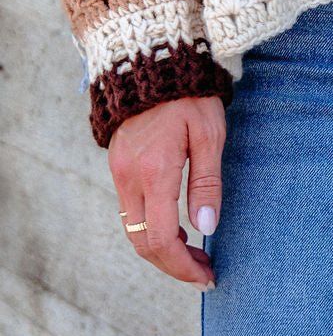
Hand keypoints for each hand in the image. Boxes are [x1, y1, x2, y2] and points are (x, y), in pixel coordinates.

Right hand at [108, 94, 225, 288]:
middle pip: (142, 243)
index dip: (183, 267)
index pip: (160, 240)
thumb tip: (207, 229)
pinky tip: (176, 227)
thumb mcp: (209, 134)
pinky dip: (151, 228)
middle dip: (173, 265)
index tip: (207, 276)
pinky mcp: (119, 165)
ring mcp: (120, 172)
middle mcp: (130, 178)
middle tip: (204, 271)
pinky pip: (130, 211)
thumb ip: (207, 182)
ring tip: (194, 254)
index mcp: (154, 173)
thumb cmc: (190, 94)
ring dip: (161, 249)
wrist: (152, 59)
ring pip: (133, 230)